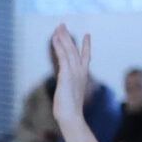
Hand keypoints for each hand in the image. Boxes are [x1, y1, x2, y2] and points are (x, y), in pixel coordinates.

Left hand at [50, 25, 93, 139]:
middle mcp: (80, 71)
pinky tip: (54, 39)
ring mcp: (74, 72)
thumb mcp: (69, 96)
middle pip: (74, 50)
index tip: (87, 35)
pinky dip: (58, 47)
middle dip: (68, 37)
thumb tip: (65, 91)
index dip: (86, 46)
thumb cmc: (68, 111)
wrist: (70, 117)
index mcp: (82, 76)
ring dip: (62, 38)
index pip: (86, 57)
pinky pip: (62, 56)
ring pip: (69, 50)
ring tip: (58, 27)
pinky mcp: (66, 75)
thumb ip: (68, 89)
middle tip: (62, 25)